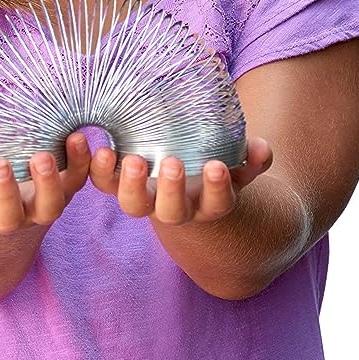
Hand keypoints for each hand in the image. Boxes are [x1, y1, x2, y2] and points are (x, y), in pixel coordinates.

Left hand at [89, 137, 272, 224]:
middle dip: (172, 190)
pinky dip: (99, 169)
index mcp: (209, 204)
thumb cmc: (214, 166)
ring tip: (132, 160)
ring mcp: (145, 199)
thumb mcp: (238, 163)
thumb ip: (251, 158)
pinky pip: (104, 183)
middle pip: (172, 212)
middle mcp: (176, 208)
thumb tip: (262, 149)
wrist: (183, 179)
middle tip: (172, 163)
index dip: (217, 188)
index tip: (217, 167)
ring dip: (130, 184)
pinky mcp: (118, 184)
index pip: (217, 203)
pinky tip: (96, 147)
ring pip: (134, 205)